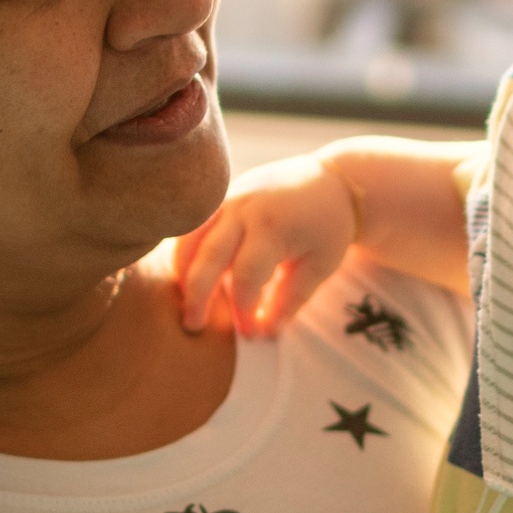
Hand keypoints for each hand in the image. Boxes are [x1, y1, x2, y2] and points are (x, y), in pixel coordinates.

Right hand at [176, 156, 355, 335]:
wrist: (331, 180)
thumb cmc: (328, 226)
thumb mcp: (320, 265)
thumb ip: (290, 299)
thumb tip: (263, 332)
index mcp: (273, 226)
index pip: (246, 276)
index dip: (243, 308)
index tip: (249, 332)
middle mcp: (244, 209)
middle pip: (209, 256)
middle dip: (198, 295)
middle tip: (193, 326)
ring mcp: (228, 199)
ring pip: (190, 237)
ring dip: (182, 271)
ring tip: (182, 301)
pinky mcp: (221, 198)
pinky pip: (193, 225)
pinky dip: (184, 251)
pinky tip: (185, 276)